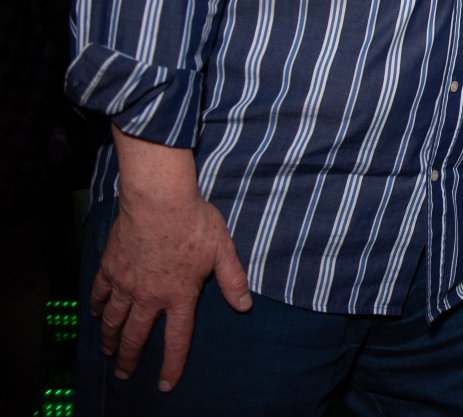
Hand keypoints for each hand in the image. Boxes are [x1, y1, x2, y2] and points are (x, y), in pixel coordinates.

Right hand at [90, 188, 250, 390]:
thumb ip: (233, 280)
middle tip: (124, 373)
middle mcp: (149, 296)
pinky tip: (93, 315)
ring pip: (112, 320)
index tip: (165, 386)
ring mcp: (126, 283)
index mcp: (179, 295)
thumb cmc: (194, 222)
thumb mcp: (222, 251)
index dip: (172, 365)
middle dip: (129, 358)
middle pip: (136, 336)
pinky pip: (99, 294)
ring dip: (108, 339)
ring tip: (106, 352)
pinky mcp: (110, 268)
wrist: (158, 200)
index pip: (176, 339)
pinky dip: (95, 307)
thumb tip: (244, 305)